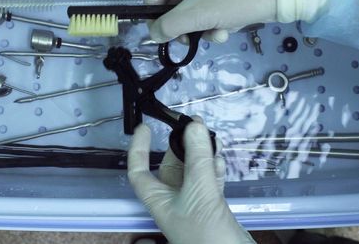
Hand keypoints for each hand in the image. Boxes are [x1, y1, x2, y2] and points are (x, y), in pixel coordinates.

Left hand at [128, 119, 254, 243]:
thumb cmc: (205, 235)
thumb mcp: (199, 192)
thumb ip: (197, 158)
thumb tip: (194, 126)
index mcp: (157, 199)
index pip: (139, 170)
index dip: (138, 148)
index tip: (144, 127)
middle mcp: (172, 200)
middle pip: (171, 166)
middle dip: (182, 145)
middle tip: (196, 125)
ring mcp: (193, 203)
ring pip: (193, 171)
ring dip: (201, 154)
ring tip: (212, 138)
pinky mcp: (212, 207)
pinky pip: (209, 180)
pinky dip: (214, 167)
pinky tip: (220, 158)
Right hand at [145, 0, 341, 42]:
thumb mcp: (198, 15)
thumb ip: (170, 26)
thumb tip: (153, 34)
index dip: (152, 11)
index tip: (162, 31)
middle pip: (174, 2)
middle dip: (182, 25)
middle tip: (189, 39)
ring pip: (194, 10)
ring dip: (201, 27)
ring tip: (217, 34)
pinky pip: (212, 9)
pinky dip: (216, 22)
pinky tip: (229, 29)